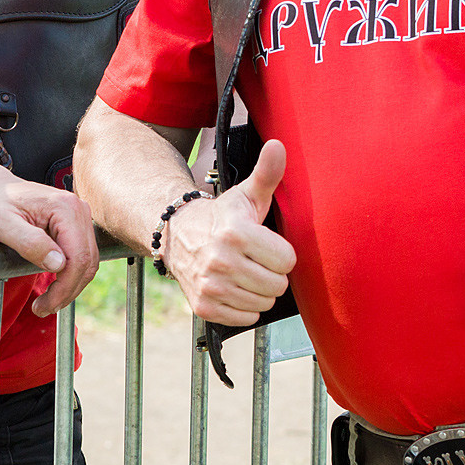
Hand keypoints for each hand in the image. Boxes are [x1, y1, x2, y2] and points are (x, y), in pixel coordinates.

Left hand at [0, 157, 100, 314]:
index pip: (78, 257)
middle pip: (87, 262)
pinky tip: (53, 286)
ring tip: (46, 302)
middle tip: (42, 308)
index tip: (43, 305)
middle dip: (67, 291)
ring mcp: (79, 216)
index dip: (64, 288)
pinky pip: (81, 256)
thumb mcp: (0, 224)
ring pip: (87, 262)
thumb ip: (29, 242)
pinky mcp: (75, 225)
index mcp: (64, 207)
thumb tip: (59, 264)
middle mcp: (78, 209)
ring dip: (70, 286)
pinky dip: (70, 276)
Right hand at [162, 140, 296, 327]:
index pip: (287, 261)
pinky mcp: (204, 307)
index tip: (265, 244)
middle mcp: (221, 261)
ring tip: (243, 272)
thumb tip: (278, 145)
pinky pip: (246, 318)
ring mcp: (211, 286)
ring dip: (258, 291)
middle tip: (254, 259)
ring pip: (263, 303)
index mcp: (237, 232)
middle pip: (277, 285)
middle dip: (270, 273)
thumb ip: (267, 173)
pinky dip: (243, 307)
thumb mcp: (246, 195)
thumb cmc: (222, 216)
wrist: (177, 235)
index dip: (280, 253)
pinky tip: (233, 287)